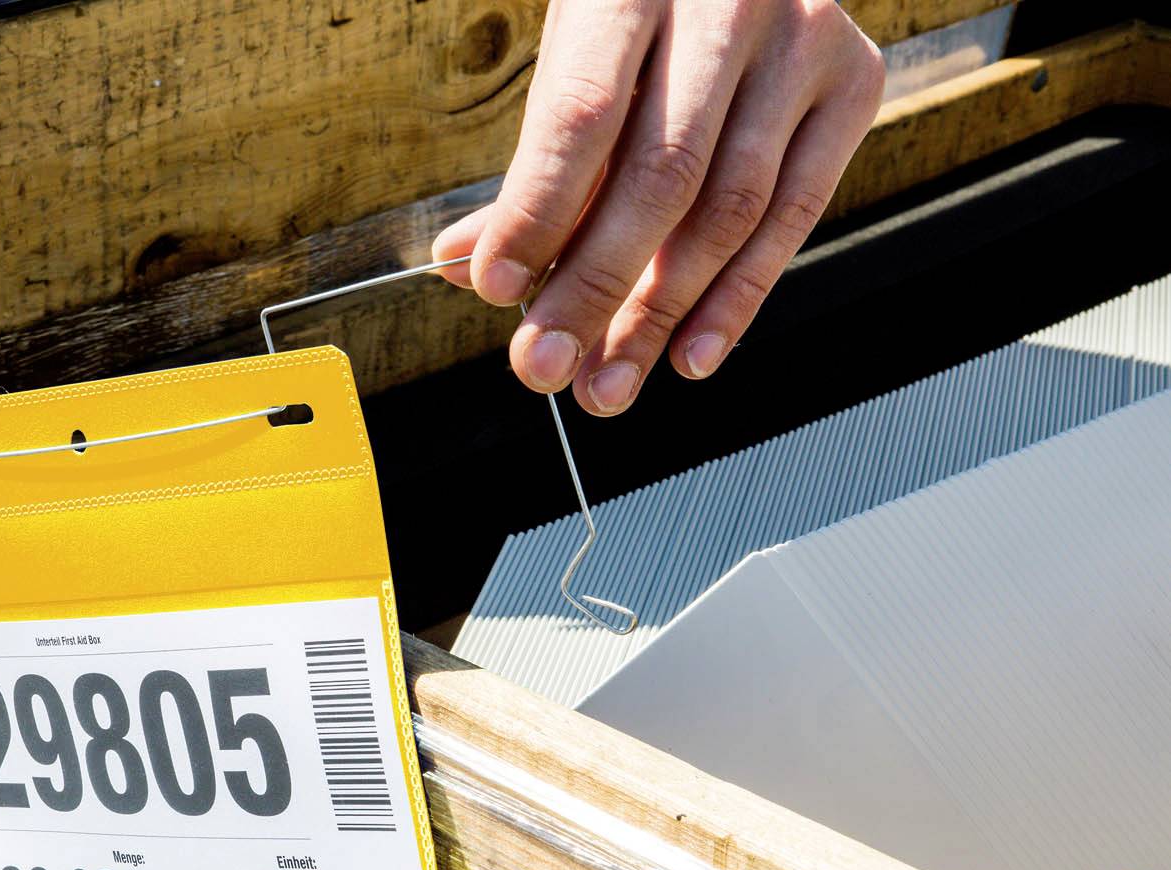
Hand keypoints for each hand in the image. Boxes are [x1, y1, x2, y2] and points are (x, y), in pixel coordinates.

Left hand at [435, 0, 883, 414]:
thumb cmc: (641, 10)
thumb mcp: (575, 60)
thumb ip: (535, 166)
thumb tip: (468, 265)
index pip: (580, 118)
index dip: (537, 214)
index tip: (498, 292)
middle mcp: (727, 3)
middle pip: (660, 176)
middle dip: (596, 289)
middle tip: (547, 366)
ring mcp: (803, 39)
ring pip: (731, 209)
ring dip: (662, 315)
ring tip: (609, 380)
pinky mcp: (854, 81)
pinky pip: (794, 216)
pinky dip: (738, 299)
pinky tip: (690, 352)